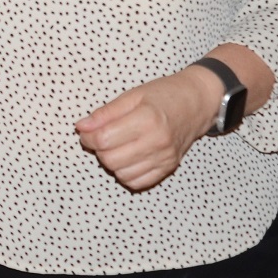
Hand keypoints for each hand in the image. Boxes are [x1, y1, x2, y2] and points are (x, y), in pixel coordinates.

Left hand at [75, 66, 219, 191]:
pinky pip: (137, 182)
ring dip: (111, 162)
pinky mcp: (168, 168)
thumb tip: (81, 127)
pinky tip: (128, 157)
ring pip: (121, 174)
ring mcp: (164, 157)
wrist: (196, 102)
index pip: (104, 139)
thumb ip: (105, 113)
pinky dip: (126, 173)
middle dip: (98, 149)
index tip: (86, 130)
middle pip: (110, 159)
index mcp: (147, 119)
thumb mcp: (132, 95)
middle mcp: (157, 141)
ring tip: (117, 145)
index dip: (88, 136)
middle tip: (101, 136)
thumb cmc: (164, 95)